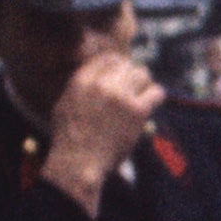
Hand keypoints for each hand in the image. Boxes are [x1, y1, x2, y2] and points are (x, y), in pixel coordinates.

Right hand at [37, 46, 164, 212]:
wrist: (79, 162)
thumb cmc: (70, 139)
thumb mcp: (64, 104)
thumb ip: (79, 86)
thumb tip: (94, 74)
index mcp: (81, 80)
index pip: (107, 58)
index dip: (118, 65)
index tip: (122, 75)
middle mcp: (101, 84)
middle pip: (127, 65)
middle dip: (131, 75)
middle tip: (133, 89)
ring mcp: (120, 96)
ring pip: (142, 74)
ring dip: (144, 84)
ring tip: (141, 96)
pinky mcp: (137, 110)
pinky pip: (156, 92)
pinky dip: (156, 96)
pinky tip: (150, 105)